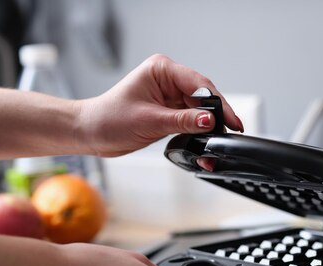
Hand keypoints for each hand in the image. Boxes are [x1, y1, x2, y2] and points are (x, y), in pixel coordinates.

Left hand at [76, 54, 243, 156]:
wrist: (91, 133)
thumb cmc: (109, 120)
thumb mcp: (151, 121)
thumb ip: (184, 120)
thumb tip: (210, 120)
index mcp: (161, 70)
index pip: (199, 83)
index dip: (218, 103)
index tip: (231, 120)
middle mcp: (167, 79)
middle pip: (203, 95)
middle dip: (217, 114)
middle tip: (230, 131)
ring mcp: (169, 94)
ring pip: (200, 108)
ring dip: (209, 124)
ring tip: (218, 139)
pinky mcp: (169, 109)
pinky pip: (191, 118)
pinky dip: (199, 130)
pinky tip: (206, 138)